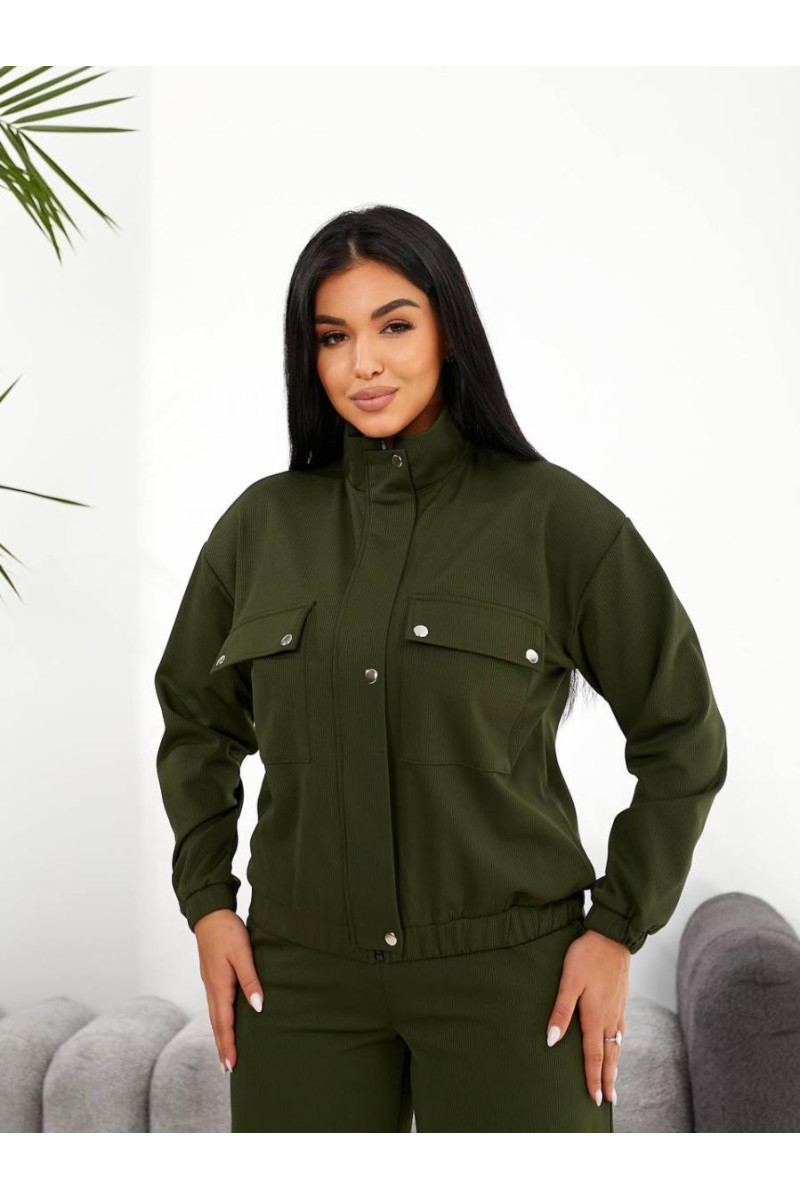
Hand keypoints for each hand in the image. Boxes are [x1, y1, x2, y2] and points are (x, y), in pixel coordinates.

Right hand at [194, 909, 263, 1073]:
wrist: (209, 912)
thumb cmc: (227, 931)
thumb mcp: (242, 953)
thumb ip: (250, 979)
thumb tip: (258, 1007)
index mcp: (219, 986)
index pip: (224, 1023)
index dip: (228, 1045)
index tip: (231, 1066)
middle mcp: (212, 988)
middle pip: (216, 1024)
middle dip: (222, 1047)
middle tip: (228, 1069)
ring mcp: (210, 982)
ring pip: (215, 1015)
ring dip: (220, 1036)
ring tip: (226, 1052)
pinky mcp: (212, 976)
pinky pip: (216, 1005)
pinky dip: (219, 1020)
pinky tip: (224, 1022)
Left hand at [545, 926, 629, 1106]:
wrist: (613, 935)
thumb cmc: (587, 956)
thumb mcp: (569, 981)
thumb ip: (561, 1011)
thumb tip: (551, 1041)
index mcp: (596, 1016)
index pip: (594, 1055)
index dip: (593, 1078)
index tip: (594, 1098)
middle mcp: (610, 1017)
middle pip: (609, 1055)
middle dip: (608, 1079)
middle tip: (609, 1100)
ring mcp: (618, 1008)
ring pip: (617, 1044)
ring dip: (615, 1065)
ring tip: (614, 1080)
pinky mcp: (621, 998)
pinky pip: (621, 1030)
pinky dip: (619, 1045)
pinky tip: (618, 1044)